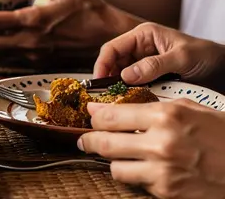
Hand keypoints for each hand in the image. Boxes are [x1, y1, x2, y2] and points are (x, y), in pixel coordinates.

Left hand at [80, 99, 224, 198]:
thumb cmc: (222, 134)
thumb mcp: (191, 109)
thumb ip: (153, 107)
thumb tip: (117, 108)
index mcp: (165, 116)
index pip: (109, 116)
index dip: (94, 116)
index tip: (90, 115)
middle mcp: (160, 143)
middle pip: (104, 143)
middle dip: (91, 141)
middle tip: (86, 140)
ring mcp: (162, 170)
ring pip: (115, 168)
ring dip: (115, 161)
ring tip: (120, 156)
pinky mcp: (167, 192)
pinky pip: (136, 184)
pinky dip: (137, 176)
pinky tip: (146, 169)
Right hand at [93, 22, 224, 90]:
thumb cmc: (208, 56)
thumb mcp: (182, 58)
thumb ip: (154, 65)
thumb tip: (125, 75)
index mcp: (144, 35)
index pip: (112, 48)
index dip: (102, 64)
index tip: (98, 81)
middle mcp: (141, 49)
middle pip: (114, 63)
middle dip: (109, 78)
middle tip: (107, 96)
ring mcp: (145, 64)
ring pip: (122, 76)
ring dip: (120, 88)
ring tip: (120, 101)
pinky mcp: (152, 78)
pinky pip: (135, 86)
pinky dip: (132, 94)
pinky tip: (134, 102)